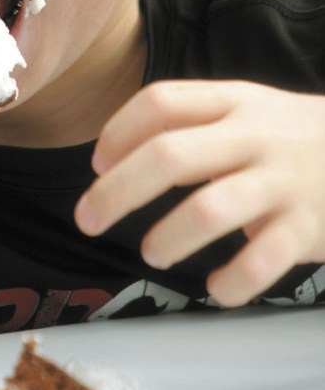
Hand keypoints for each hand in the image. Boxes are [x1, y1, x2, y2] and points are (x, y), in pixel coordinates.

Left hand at [75, 80, 324, 306]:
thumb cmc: (289, 138)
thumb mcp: (245, 110)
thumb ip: (185, 122)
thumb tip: (110, 158)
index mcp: (233, 101)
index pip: (160, 103)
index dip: (117, 132)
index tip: (96, 164)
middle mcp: (255, 136)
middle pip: (170, 155)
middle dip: (117, 191)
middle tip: (88, 220)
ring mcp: (283, 181)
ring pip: (209, 208)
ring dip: (168, 237)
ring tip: (151, 253)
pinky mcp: (308, 227)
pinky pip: (261, 261)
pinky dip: (231, 282)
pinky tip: (216, 288)